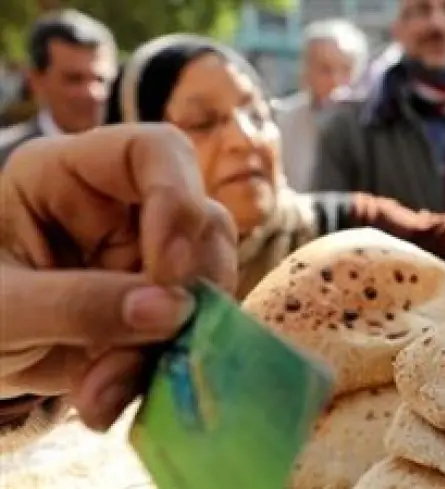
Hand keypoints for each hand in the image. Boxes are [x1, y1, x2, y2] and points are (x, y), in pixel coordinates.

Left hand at [0, 124, 237, 431]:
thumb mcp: (1, 310)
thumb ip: (76, 305)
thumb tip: (172, 310)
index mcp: (69, 175)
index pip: (153, 152)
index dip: (178, 199)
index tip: (169, 270)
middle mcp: (122, 208)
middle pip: (200, 221)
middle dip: (184, 290)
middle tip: (155, 343)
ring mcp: (146, 257)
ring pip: (207, 281)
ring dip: (173, 342)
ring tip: (107, 392)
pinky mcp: (158, 307)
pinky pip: (190, 332)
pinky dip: (160, 372)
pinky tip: (108, 400)